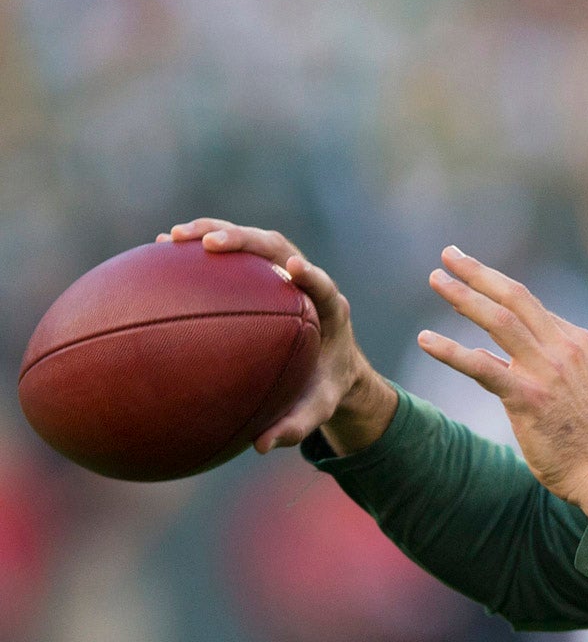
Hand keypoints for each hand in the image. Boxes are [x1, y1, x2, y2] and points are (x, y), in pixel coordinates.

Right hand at [158, 219, 396, 455]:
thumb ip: (295, 426)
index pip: (322, 284)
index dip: (309, 273)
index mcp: (331, 310)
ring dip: (217, 232)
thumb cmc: (326, 388)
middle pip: (279, 248)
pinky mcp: (264, 274)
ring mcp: (284, 273)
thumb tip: (261, 446)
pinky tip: (162, 249)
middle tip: (209, 244)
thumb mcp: (317, 410)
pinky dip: (202, 249)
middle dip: (246, 241)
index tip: (292, 268)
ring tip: (172, 237)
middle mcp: (307, 282)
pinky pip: (234, 256)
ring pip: (254, 242)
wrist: (334, 367)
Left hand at [418, 246, 587, 515]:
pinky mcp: (529, 398)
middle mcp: (564, 348)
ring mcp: (547, 371)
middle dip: (478, 272)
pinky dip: (450, 350)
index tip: (469, 274)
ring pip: (499, 320)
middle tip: (448, 254)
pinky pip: (482, 366)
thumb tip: (497, 357)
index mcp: (576, 342)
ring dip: (463, 296)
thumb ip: (540, 367)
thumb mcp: (575, 388)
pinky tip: (426, 340)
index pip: (530, 304)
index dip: (495, 285)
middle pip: (515, 296)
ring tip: (434, 279)